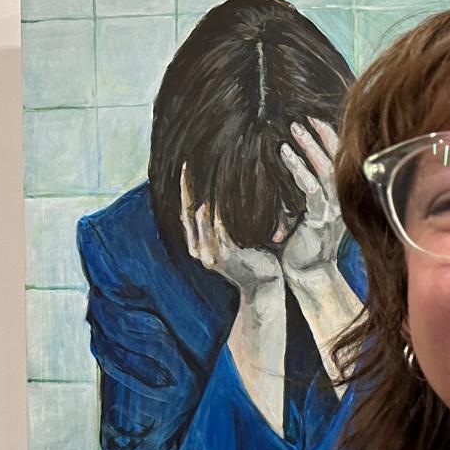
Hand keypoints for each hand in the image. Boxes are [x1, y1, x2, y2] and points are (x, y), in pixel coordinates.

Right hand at [180, 166, 282, 294]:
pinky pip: (220, 223)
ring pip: (202, 214)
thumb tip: (221, 200)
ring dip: (203, 189)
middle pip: (188, 210)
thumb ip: (225, 226)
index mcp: (198, 246)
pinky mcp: (226, 254)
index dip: (184, 189)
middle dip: (187, 185)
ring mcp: (210, 252)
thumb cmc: (256, 262)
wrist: (265, 290)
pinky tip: (225, 187)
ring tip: (205, 167)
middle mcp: (199, 250)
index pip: (185, 212)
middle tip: (188, 159)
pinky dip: (221, 204)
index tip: (185, 166)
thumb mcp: (236, 242)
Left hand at [280, 118, 345, 279]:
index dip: (330, 139)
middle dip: (322, 135)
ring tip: (294, 128)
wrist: (309, 272)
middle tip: (305, 115)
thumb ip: (308, 191)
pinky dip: (298, 168)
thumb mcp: (307, 211)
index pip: (340, 161)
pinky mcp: (321, 220)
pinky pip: (310, 188)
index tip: (316, 118)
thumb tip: (293, 162)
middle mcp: (342, 200)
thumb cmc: (304, 242)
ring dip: (309, 146)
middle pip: (336, 160)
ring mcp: (334, 210)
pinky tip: (284, 153)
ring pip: (324, 170)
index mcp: (341, 197)